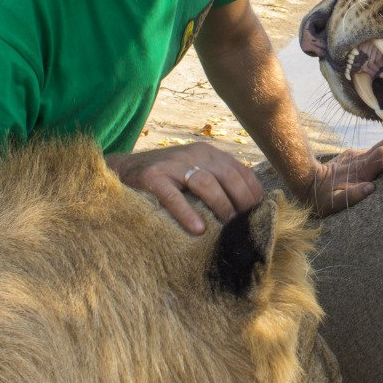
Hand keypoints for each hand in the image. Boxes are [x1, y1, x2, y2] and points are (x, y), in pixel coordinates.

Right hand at [105, 143, 261, 234]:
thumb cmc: (167, 179)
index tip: (259, 213)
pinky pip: (173, 196)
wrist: (123, 170)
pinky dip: (187, 213)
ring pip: (205, 183)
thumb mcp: (195, 173)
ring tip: (227, 226)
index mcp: (208, 153)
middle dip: (241, 200)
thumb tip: (248, 208)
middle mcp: (194, 154)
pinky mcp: (152, 177)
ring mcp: (172, 164)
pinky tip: (197, 229)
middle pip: (227, 175)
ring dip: (220, 205)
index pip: (240, 170)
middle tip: (246, 224)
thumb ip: (217, 182)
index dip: (253, 192)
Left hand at [302, 137, 382, 216]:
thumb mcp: (335, 202)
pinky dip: (380, 159)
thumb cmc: (321, 197)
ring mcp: (355, 155)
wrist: (305, 183)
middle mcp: (359, 158)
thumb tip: (371, 187)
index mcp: (359, 169)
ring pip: (380, 146)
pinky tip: (380, 171)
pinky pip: (371, 152)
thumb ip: (352, 196)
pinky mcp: (351, 155)